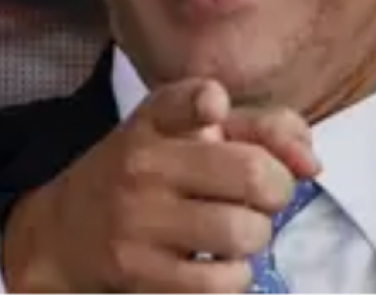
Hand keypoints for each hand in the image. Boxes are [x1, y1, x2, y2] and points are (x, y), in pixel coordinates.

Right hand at [0, 78, 319, 292]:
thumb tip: (312, 163)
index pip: (185, 99)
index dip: (208, 103)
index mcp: (155, 121)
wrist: (63, 232)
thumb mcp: (189, 133)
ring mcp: (138, 221)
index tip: (215, 111)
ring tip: (236, 231)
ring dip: (255, 237)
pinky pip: (221, 282)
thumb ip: (262, 130)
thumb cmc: (150, 175)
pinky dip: (235, 276)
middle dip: (276, 189)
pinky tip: (219, 263)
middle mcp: (143, 165)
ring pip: (243, 233)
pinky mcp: (138, 273)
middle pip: (252, 175)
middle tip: (260, 195)